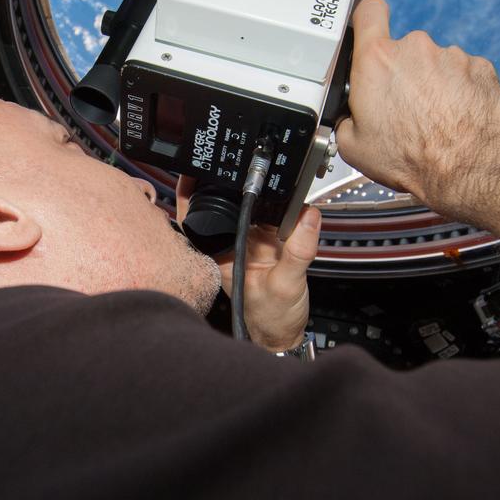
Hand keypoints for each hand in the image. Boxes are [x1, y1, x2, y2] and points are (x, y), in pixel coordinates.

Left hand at [177, 177, 319, 351]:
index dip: (192, 192)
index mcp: (223, 254)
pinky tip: (290, 203)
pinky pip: (273, 216)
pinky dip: (280, 207)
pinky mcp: (270, 242)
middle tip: (249, 166)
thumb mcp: (287, 284)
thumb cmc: (272, 318)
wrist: (284, 333)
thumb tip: (307, 217)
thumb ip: (297, 251)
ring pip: (250, 206)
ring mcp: (251, 242)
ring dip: (260, 193)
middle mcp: (233, 244)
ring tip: (275, 182)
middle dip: (232, 183)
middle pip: (223, 204)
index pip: (197, 216)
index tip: (196, 170)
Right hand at [335, 0, 499, 206]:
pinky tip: (457, 117)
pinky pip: (464, 74)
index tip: (369, 29)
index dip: (368, 18)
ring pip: (435, 64)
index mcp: (377, 61)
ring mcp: (451, 56)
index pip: (369, 12)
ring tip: (434, 119)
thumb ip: (345, 119)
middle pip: (403, 49)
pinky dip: (461, 91)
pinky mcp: (480, 67)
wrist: (468, 167)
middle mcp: (414, 49)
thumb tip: (350, 119)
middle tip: (402, 107)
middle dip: (402, 73)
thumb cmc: (413, 157)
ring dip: (433, 85)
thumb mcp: (353, 147)